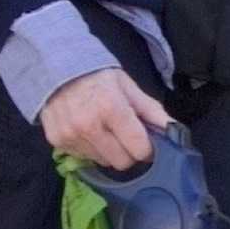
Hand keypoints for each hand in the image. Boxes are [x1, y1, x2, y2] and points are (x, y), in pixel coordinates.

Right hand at [39, 66, 167, 170]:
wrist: (55, 66)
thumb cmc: (97, 76)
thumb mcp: (127, 86)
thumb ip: (151, 110)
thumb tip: (174, 130)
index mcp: (112, 108)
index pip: (139, 149)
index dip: (146, 148)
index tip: (144, 141)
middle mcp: (89, 126)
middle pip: (122, 162)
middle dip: (128, 152)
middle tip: (124, 136)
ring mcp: (71, 135)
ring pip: (102, 162)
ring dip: (107, 151)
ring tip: (102, 129)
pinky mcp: (57, 141)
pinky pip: (83, 158)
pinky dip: (89, 148)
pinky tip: (86, 130)